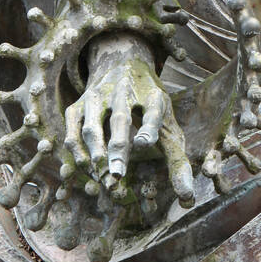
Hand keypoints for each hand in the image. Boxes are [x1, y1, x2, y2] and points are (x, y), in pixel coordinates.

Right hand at [63, 32, 193, 204]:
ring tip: (103, 180)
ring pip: (93, 128)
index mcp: (152, 93)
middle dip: (117, 148)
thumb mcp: (167, 119)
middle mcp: (124, 90)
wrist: (120, 62)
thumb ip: (176, 158)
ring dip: (96, 156)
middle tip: (117, 175)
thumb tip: (187, 199)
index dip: (148, 127)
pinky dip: (77, 156)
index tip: (144, 143)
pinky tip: (86, 174)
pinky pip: (73, 134)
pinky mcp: (77, 105)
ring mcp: (97, 96)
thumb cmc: (149, 103)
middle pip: (120, 119)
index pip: (152, 110)